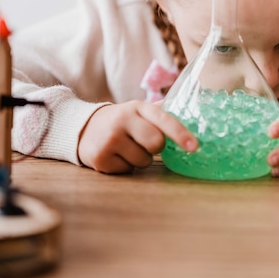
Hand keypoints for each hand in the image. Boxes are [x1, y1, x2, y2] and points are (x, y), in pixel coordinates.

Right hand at [78, 100, 197, 173]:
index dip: (180, 133)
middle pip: (156, 143)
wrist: (83, 128)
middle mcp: (123, 120)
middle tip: (145, 142)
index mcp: (138, 107)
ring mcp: (110, 139)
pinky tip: (116, 155)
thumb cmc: (122, 121)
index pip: (163, 118)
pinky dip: (125, 166)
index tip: (194, 146)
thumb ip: (162, 110)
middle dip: (156, 148)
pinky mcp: (100, 158)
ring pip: (143, 161)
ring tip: (127, 148)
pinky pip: (127, 170)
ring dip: (140, 159)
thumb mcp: (138, 110)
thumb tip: (194, 107)